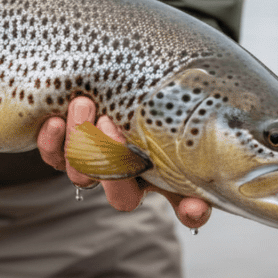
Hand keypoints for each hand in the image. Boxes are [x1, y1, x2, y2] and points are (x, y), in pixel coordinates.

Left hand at [37, 96, 211, 228]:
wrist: (107, 67)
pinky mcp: (63, 153)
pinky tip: (54, 120)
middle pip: (123, 197)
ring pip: (84, 175)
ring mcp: (95, 167)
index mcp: (166, 173)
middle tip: (110, 123)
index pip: (185, 205)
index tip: (195, 205)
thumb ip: (189, 118)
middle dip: (115, 162)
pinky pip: (53, 159)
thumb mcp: (169, 100)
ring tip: (84, 103)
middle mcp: (131, 178)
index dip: (190, 209)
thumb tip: (225, 139)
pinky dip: (52, 142)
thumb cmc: (147, 87)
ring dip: (81, 143)